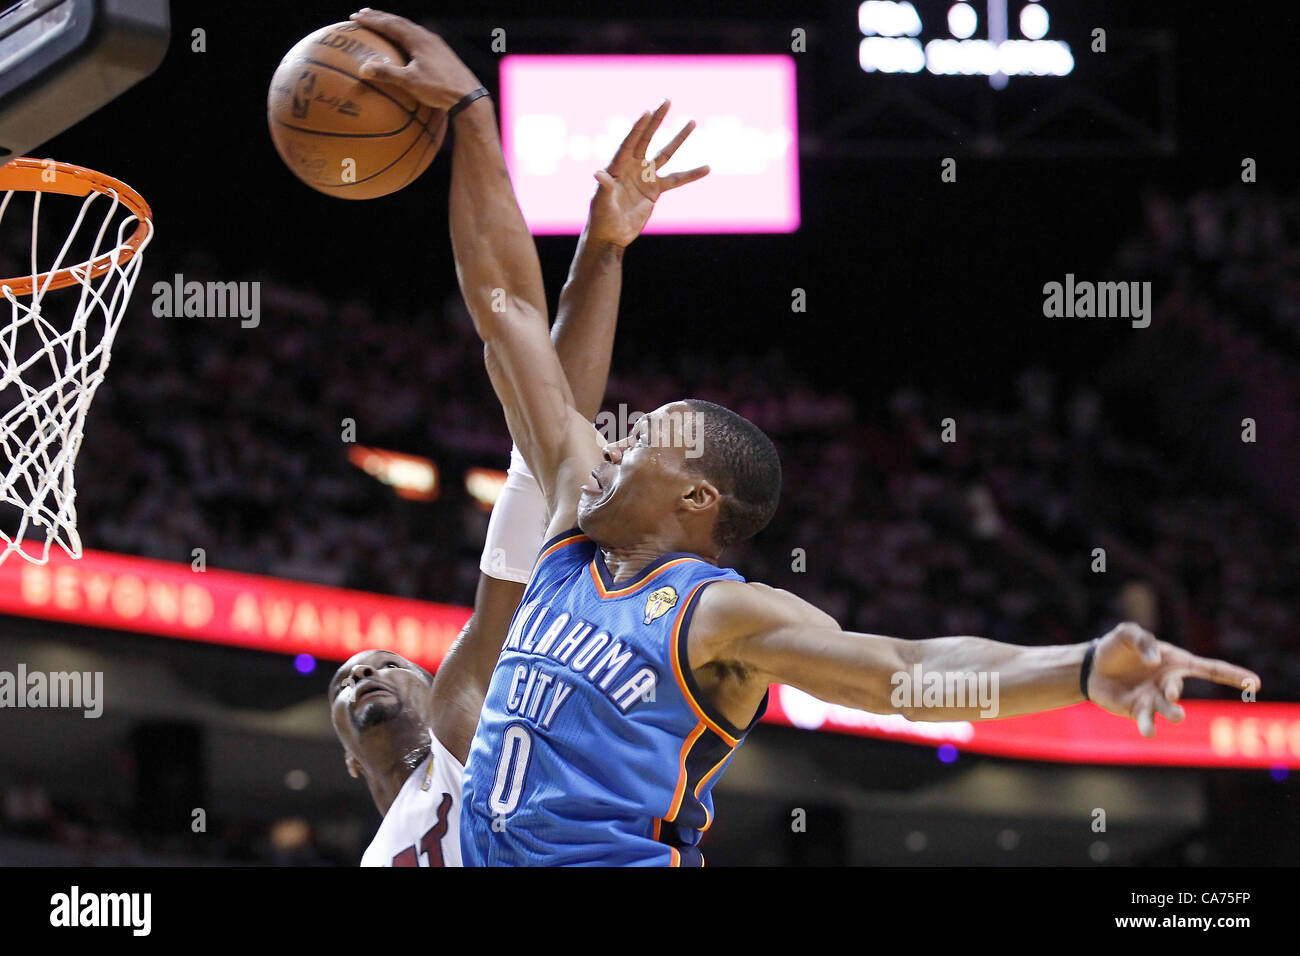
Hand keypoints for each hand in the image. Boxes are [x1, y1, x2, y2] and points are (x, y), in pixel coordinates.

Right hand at [349, 8, 482, 111]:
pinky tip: (404, 45)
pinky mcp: (442, 54)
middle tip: (364, 14)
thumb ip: (387, 74)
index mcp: (418, 39)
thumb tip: (363, 69)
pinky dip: (405, 37)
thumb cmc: (440, 89)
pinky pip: (418, 39)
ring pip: (410, 29)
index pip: (390, 24)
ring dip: (394, 25)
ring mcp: (436, 44)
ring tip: (382, 25)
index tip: (355, 17)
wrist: (469, 97)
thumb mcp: (411, 82)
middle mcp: (427, 37)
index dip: (372, 20)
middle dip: (380, 17)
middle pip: (400, 22)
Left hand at [588, 100, 709, 246]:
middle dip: (657, 120)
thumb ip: (603, 188)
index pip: (629, 142)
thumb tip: (598, 174)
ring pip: (665, 153)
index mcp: (617, 165)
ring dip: (678, 138)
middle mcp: (632, 166)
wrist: (611, 234)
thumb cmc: (600, 218)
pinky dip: (691, 174)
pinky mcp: (655, 189)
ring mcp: (645, 176)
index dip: (637, 127)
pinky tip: (706, 168)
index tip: (647, 112)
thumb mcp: (600, 203)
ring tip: (692, 121)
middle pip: (646, 138)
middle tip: (666, 100)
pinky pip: (677, 179)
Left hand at [1086, 622, 1260, 737]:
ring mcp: (1154, 699)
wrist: (1091, 668)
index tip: (1256, 684)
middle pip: (1178, 690)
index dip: (1234, 676)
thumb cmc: (1115, 648)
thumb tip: (1155, 661)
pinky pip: (1147, 721)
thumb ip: (1142, 639)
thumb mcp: (1126, 633)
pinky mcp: (1138, 712)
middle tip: (1169, 693)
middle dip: (1174, 692)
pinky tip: (1148, 732)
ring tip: (1174, 715)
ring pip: (1168, 711)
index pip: (1210, 669)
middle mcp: (1168, 683)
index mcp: (1175, 662)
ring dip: (1171, 714)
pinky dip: (1148, 727)